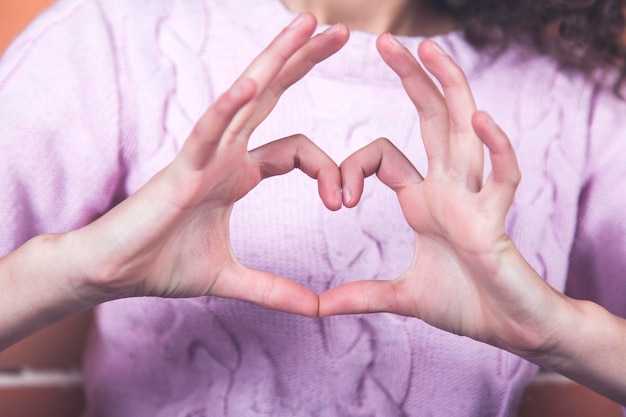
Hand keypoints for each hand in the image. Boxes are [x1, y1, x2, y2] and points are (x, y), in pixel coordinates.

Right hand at [68, 14, 348, 316]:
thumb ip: (274, 290)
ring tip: (307, 25)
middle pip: (271, 96)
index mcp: (239, 172)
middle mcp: (225, 153)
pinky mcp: (181, 169)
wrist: (114, 273)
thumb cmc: (162, 264)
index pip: (297, 150)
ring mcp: (203, 155)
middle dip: (303, 62)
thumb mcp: (232, 278)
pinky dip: (227, 108)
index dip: (326, 169)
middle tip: (339, 32)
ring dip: (275, 60)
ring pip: (244, 98)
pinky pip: (208, 130)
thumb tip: (317, 310)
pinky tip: (251, 83)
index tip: (341, 203)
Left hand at [319, 35, 565, 352]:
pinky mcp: (497, 222)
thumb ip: (360, 295)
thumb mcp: (401, 298)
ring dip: (452, 90)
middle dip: (412, 80)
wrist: (510, 330)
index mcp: (425, 200)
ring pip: (466, 132)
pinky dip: (495, 149)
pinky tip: (480, 121)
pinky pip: (502, 177)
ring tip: (431, 51)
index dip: (354, 167)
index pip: (384, 156)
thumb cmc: (466, 305)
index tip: (338, 201)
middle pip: (433, 120)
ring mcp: (475, 200)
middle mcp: (451, 188)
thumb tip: (317, 308)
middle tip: (385, 41)